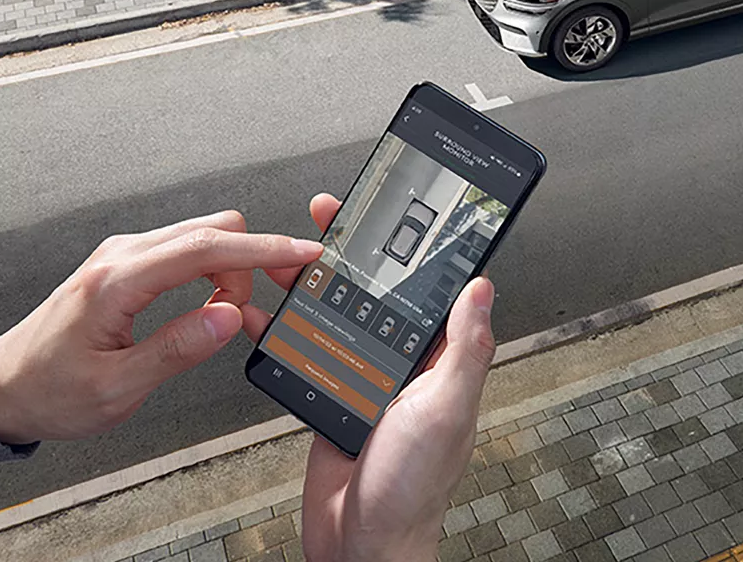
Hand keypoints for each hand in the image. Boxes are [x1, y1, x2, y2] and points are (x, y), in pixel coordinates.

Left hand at [0, 210, 321, 444]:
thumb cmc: (49, 391)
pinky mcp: (130, 260)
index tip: (300, 251)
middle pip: (213, 229)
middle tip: (252, 309)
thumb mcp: (115, 389)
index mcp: (118, 282)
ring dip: (229, 270)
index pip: (206, 248)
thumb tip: (228, 317)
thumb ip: (177, 349)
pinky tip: (206, 306)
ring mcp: (126, 253)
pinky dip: (211, 271)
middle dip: (248, 264)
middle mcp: (123, 254)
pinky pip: (188, 248)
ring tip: (222, 317)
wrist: (4, 386)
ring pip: (204, 235)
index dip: (262, 249)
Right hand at [245, 194, 496, 561]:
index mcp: (436, 356)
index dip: (407, 247)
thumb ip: (465, 348)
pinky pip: (304, 350)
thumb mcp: (447, 408)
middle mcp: (402, 360)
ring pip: (334, 313)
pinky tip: (261, 312)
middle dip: (348, 252)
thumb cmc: (414, 487)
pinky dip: (281, 329)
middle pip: (373, 290)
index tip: (389, 214)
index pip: (424, 287)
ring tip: (284, 254)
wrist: (361, 546)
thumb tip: (481, 289)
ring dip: (309, 283)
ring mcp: (363, 374)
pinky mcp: (330, 392)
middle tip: (327, 219)